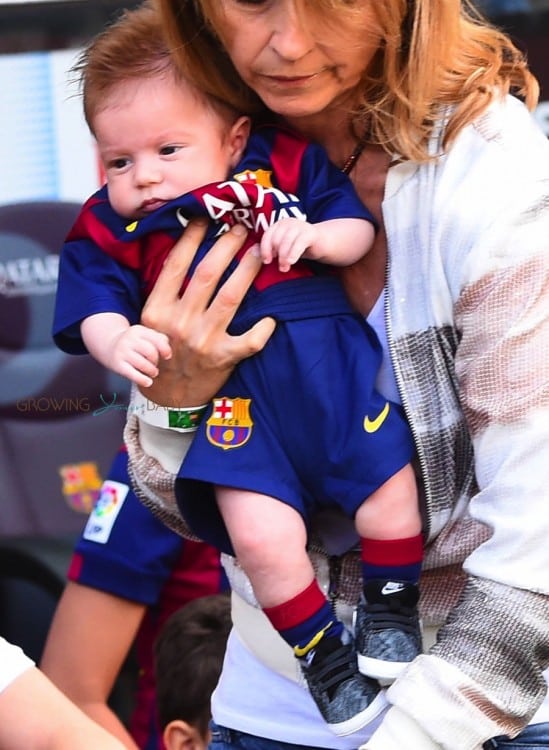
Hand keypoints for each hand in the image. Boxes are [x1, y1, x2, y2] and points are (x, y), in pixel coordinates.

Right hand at [110, 325, 171, 388]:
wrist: (109, 345)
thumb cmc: (133, 343)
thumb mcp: (144, 335)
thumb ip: (159, 339)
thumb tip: (167, 351)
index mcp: (138, 330)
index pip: (157, 339)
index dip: (165, 349)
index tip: (167, 356)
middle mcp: (129, 339)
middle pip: (151, 352)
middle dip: (156, 361)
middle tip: (155, 365)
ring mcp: (122, 352)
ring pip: (143, 364)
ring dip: (152, 371)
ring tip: (153, 372)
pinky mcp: (117, 364)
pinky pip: (133, 374)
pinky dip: (143, 380)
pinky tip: (148, 382)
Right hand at [141, 220, 275, 406]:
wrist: (167, 397)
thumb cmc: (162, 352)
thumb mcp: (153, 323)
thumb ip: (167, 294)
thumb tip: (186, 253)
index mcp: (158, 310)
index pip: (176, 265)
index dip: (192, 238)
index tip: (205, 219)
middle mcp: (180, 322)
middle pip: (207, 274)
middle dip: (227, 246)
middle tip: (241, 228)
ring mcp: (202, 341)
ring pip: (230, 298)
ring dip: (247, 271)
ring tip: (259, 252)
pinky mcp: (222, 359)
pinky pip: (249, 340)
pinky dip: (263, 329)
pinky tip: (272, 317)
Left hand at [259, 218, 318, 271]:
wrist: (323, 242)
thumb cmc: (299, 248)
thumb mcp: (284, 249)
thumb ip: (272, 250)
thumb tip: (255, 256)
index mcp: (278, 225)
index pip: (267, 235)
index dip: (265, 249)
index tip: (267, 261)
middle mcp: (287, 222)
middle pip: (275, 239)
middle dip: (276, 255)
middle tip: (280, 268)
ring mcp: (299, 225)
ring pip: (286, 242)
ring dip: (284, 257)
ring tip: (285, 268)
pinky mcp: (310, 232)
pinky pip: (298, 243)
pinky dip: (293, 254)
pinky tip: (291, 262)